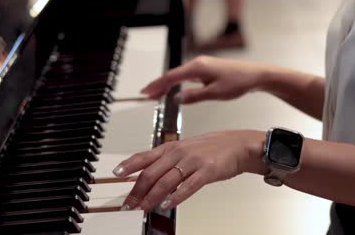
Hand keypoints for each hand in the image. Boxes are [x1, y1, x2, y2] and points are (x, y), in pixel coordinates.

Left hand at [112, 130, 267, 211]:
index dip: (129, 165)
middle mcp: (179, 152)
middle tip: (129, 204)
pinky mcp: (207, 170)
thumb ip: (167, 161)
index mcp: (172, 146)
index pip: (144, 156)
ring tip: (143, 208)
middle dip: (137, 191)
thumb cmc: (211, 148)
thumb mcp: (185, 149)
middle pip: (151, 172)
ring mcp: (193, 160)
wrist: (238, 144)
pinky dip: (176, 197)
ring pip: (166, 181)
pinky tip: (167, 204)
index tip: (116, 174)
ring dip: (152, 197)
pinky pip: (188, 186)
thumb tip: (148, 175)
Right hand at [141, 55, 273, 103]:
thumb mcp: (215, 93)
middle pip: (172, 75)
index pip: (171, 77)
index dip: (156, 85)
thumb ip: (194, 96)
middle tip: (147, 95)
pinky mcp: (206, 69)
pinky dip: (177, 83)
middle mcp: (197, 63)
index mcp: (197, 67)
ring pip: (179, 75)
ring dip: (167, 84)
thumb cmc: (239, 82)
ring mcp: (202, 66)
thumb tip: (177, 99)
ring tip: (156, 94)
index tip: (145, 92)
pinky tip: (175, 89)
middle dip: (158, 85)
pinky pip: (186, 76)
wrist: (255, 75)